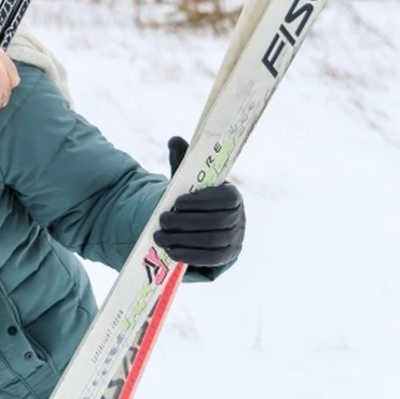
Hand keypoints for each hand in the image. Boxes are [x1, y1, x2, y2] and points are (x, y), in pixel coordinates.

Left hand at [152, 136, 246, 267]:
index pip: (226, 199)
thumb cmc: (193, 198)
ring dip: (184, 240)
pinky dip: (190, 255)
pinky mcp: (227, 258)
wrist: (200, 225)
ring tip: (159, 236)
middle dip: (187, 222)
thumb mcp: (188, 179)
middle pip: (217, 222)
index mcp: (233, 196)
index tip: (177, 202)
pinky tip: (171, 251)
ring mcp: (235, 239)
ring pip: (213, 242)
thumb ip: (183, 160)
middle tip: (162, 220)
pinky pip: (211, 259)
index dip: (202, 201)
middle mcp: (240, 218)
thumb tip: (175, 140)